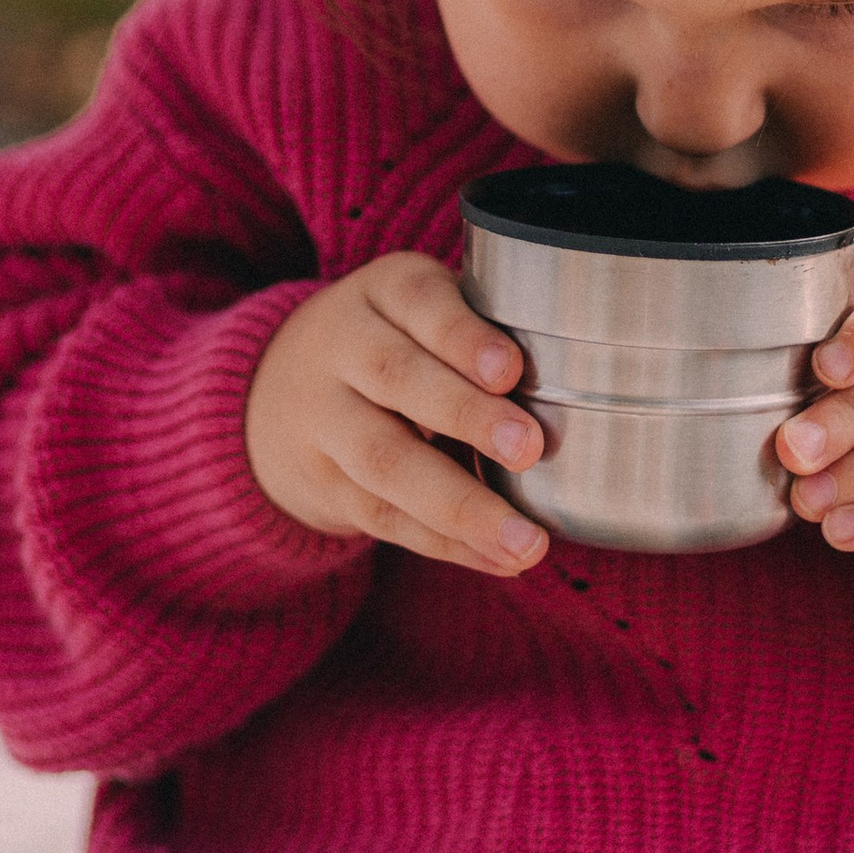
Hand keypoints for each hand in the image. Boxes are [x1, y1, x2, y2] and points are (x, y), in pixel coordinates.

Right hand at [246, 254, 548, 578]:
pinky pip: (384, 517)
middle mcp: (341, 347)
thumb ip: (486, 332)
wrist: (277, 391)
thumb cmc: (399, 343)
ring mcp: (324, 419)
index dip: (463, 337)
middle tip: (529, 449)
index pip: (419, 302)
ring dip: (461, 508)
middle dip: (465, 416)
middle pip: (396, 378)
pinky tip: (498, 560)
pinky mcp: (323, 483)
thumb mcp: (425, 308)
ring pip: (386, 463)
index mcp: (383, 292)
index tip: (511, 369)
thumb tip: (576, 388)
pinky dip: (447, 544)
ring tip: (527, 545)